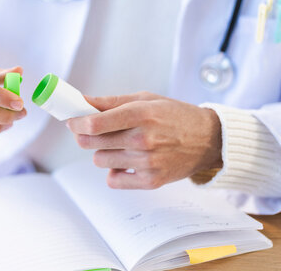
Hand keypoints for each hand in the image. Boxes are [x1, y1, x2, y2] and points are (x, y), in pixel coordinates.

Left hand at [66, 92, 221, 189]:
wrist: (208, 140)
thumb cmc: (174, 115)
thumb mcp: (145, 99)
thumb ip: (110, 102)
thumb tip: (81, 101)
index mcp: (141, 114)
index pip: (95, 124)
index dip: (76, 122)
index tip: (72, 121)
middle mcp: (143, 139)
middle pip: (91, 143)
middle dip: (84, 135)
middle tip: (92, 130)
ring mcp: (147, 162)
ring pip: (99, 160)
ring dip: (102, 152)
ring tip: (118, 144)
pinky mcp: (151, 181)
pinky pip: (113, 180)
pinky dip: (114, 171)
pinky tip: (125, 161)